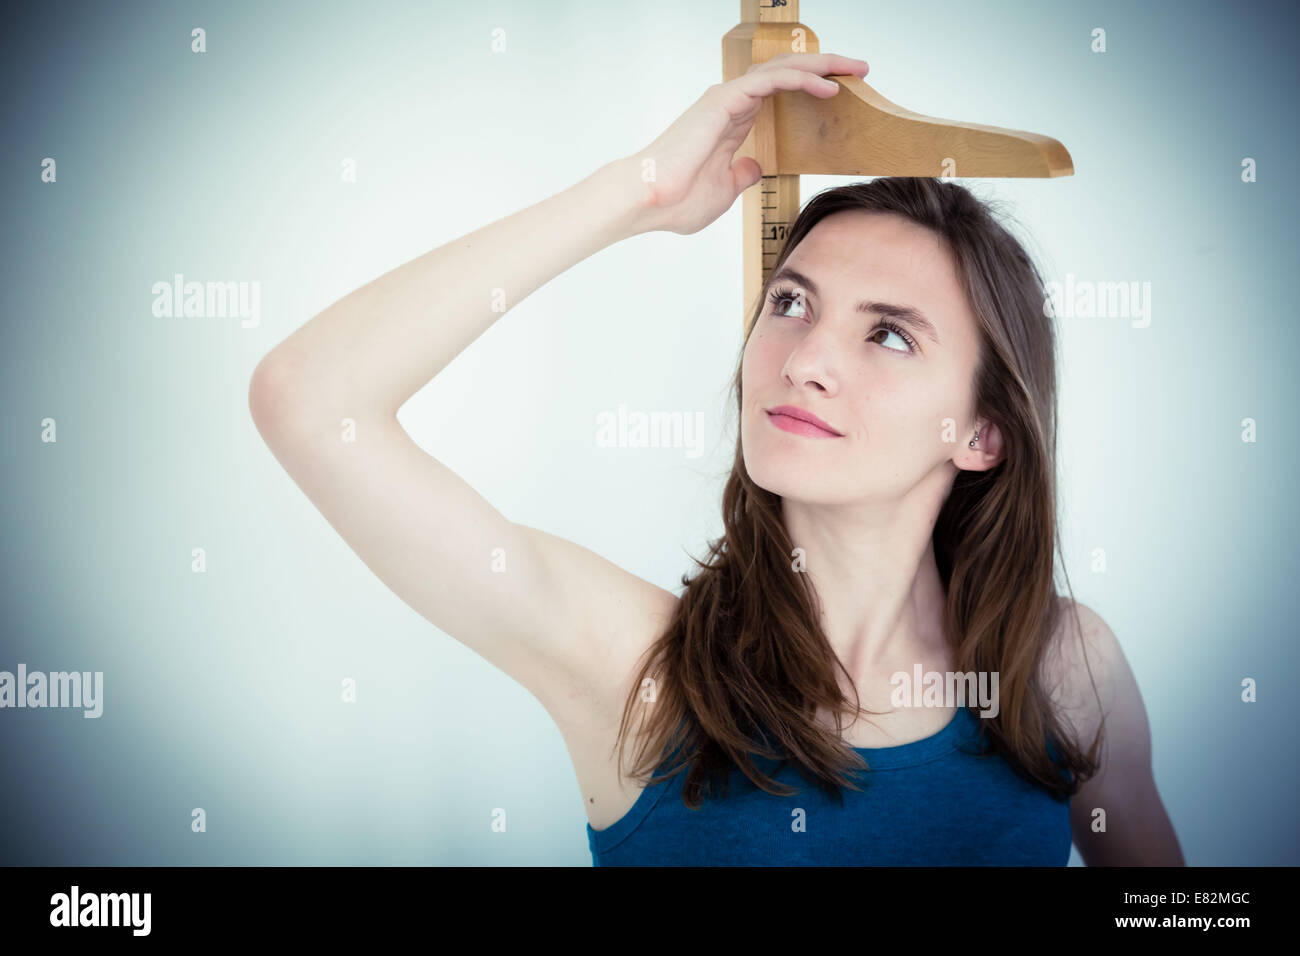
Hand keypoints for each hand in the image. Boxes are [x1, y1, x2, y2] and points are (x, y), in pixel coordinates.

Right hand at [622, 52, 868, 234]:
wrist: (648, 201)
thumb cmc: (676, 200)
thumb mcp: (724, 189)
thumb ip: (741, 174)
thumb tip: (755, 167)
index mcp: (733, 120)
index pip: (780, 90)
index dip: (812, 85)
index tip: (844, 92)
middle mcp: (732, 101)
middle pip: (787, 72)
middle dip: (826, 66)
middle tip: (861, 69)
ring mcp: (728, 98)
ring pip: (784, 68)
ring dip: (823, 66)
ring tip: (855, 70)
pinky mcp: (726, 100)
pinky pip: (773, 81)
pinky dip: (803, 80)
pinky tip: (829, 88)